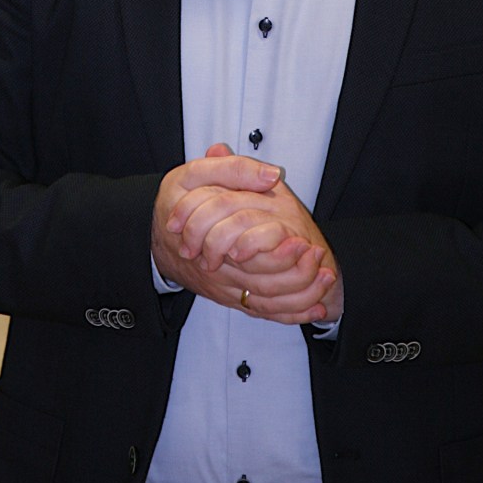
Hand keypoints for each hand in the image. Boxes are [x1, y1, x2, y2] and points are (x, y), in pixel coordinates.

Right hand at [152, 145, 343, 324]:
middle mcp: (216, 268)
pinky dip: (291, 313)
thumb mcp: (195, 174)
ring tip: (326, 278)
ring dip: (299, 295)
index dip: (277, 250)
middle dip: (297, 275)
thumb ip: (232, 169)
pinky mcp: (229, 297)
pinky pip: (262, 312)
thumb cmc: (177, 201)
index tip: (303, 240)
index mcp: (208, 236)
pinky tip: (316, 308)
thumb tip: (270, 174)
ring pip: (265, 301)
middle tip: (322, 260)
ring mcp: (223, 285)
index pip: (247, 252)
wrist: (156, 237)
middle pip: (261, 282)